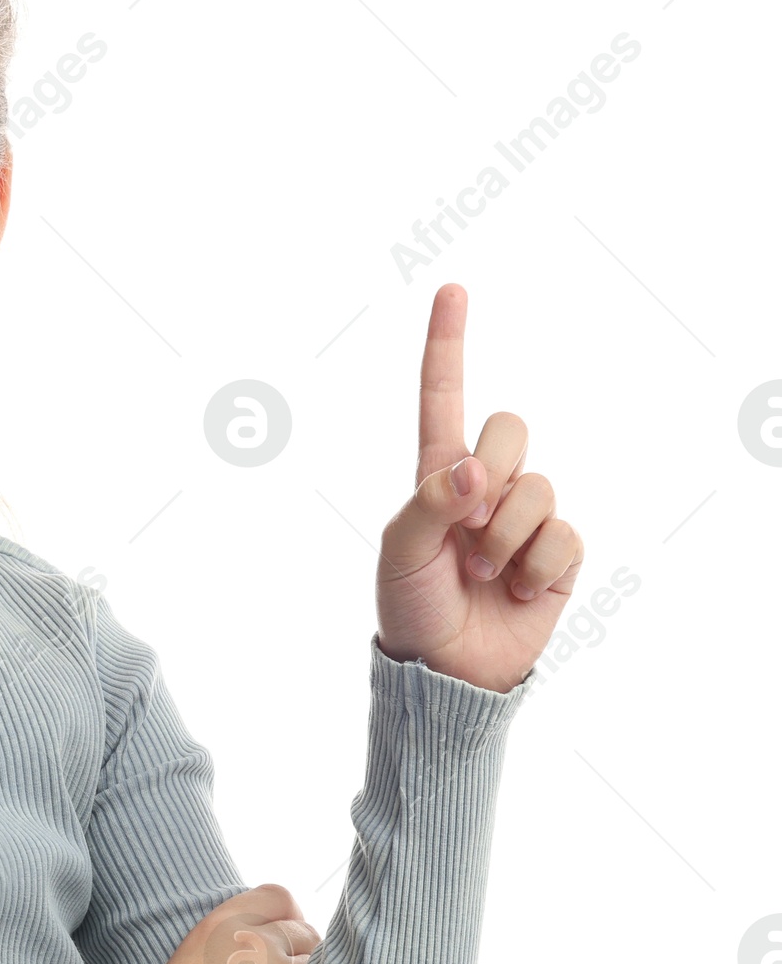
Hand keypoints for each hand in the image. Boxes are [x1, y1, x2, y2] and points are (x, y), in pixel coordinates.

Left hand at [375, 284, 584, 693]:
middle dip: (490, 471)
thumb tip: (474, 470)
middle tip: (464, 530)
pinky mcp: (559, 553)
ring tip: (480, 574)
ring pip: (537, 486)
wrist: (446, 673)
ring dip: (503, 537)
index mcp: (437, 475)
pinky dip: (534, 565)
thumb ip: (430, 503)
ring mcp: (525, 518)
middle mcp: (486, 486)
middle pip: (509, 427)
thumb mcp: (401, 553)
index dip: (447, 346)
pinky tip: (515, 590)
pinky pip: (562, 533)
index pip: (443, 399)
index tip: (451, 290)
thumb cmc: (411, 607)